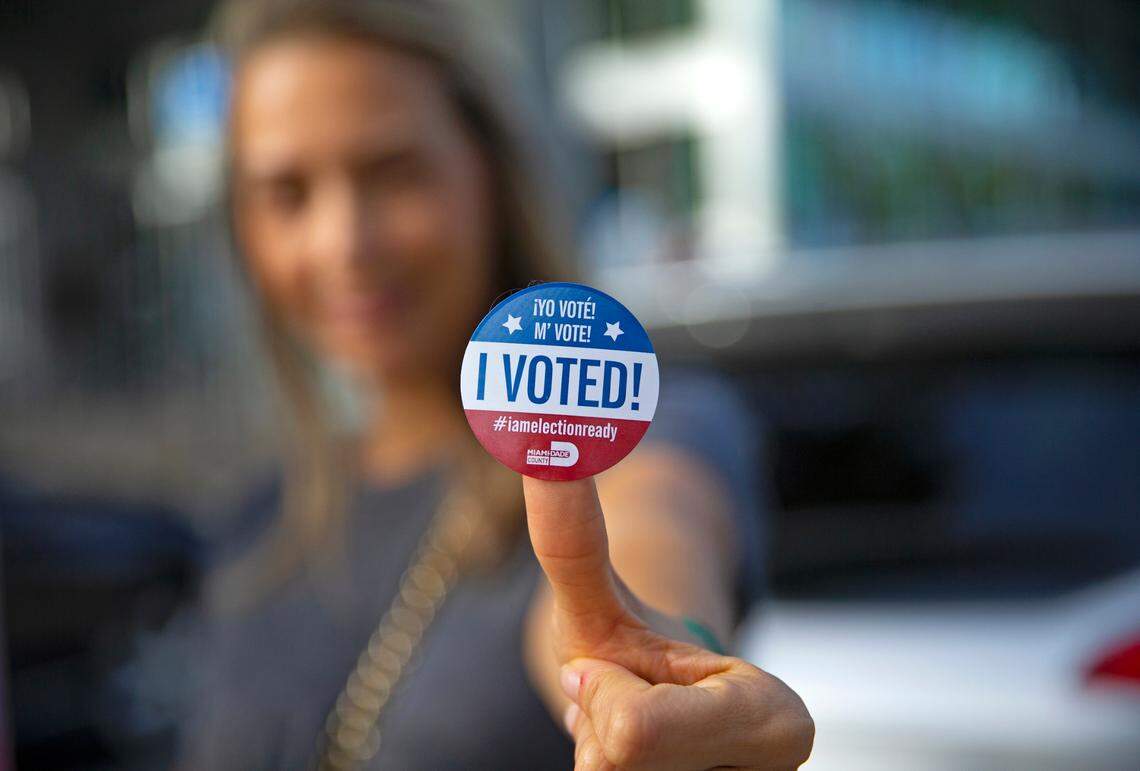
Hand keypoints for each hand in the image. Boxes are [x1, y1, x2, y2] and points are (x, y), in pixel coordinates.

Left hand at [523, 476, 813, 770]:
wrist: (674, 710)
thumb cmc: (638, 653)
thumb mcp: (602, 601)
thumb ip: (571, 541)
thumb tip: (542, 448)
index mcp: (774, 724)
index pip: (630, 738)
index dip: (603, 700)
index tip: (615, 683)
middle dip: (596, 734)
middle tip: (624, 712)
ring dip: (597, 761)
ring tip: (627, 745)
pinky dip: (602, 768)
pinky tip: (627, 765)